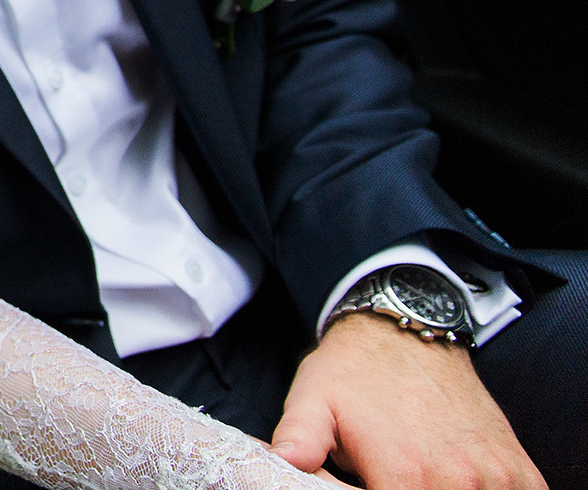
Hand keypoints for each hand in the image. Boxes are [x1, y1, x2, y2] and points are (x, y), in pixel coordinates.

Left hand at [272, 312, 541, 488]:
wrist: (409, 329)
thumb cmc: (354, 370)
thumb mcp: (311, 400)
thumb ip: (299, 440)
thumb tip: (284, 461)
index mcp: (405, 475)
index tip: (366, 485)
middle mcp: (458, 481)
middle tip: (386, 477)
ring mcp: (496, 476)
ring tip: (420, 477)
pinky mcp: (520, 471)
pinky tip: (458, 483)